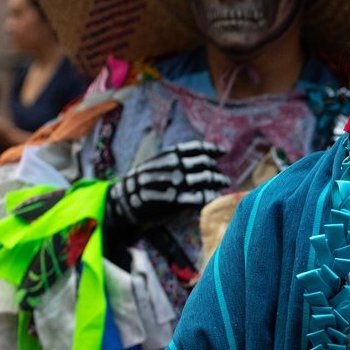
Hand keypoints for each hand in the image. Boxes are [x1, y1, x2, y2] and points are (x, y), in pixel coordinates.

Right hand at [105, 141, 228, 241]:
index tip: (223, 152)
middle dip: (215, 169)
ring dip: (218, 181)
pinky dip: (210, 196)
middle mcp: (173, 166)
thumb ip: (175, 160)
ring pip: (205, 178)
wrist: (125, 201)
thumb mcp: (156, 164)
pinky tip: (215, 196)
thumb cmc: (143, 182)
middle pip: (204, 163)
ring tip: (224, 184)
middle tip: (223, 177)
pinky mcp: (174, 200)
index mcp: (168, 155)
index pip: (196, 148)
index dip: (212, 149)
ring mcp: (174, 183)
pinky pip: (199, 197)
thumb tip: (200, 158)